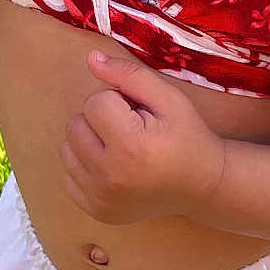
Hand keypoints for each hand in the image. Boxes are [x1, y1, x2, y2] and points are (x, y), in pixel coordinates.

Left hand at [61, 51, 226, 225]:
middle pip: (75, 125)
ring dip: (90, 141)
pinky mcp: (95, 210)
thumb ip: (129, 75)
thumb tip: (91, 59)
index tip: (140, 116)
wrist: (202, 186)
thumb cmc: (187, 137)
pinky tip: (114, 167)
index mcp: (130, 147)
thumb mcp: (169, 98)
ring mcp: (100, 199)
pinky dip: (86, 166)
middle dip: (100, 120)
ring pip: (67, 148)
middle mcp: (110, 177)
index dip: (118, 102)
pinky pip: (68, 174)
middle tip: (132, 131)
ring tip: (122, 148)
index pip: (95, 103)